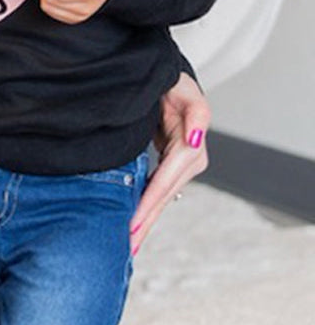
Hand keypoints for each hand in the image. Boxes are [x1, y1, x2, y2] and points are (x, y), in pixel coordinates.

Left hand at [130, 71, 208, 253]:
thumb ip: (196, 115)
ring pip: (161, 197)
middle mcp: (190, 160)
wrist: (168, 79)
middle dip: (146, 221)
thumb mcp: (186, 93)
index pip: (165, 181)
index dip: (149, 204)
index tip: (133, 224)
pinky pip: (157, 190)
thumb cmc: (174, 83)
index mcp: (191, 148)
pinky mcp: (171, 165)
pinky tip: (135, 225)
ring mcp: (182, 166)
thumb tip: (194, 141)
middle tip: (127, 246)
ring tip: (129, 244)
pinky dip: (146, 207)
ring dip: (146, 220)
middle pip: (164, 196)